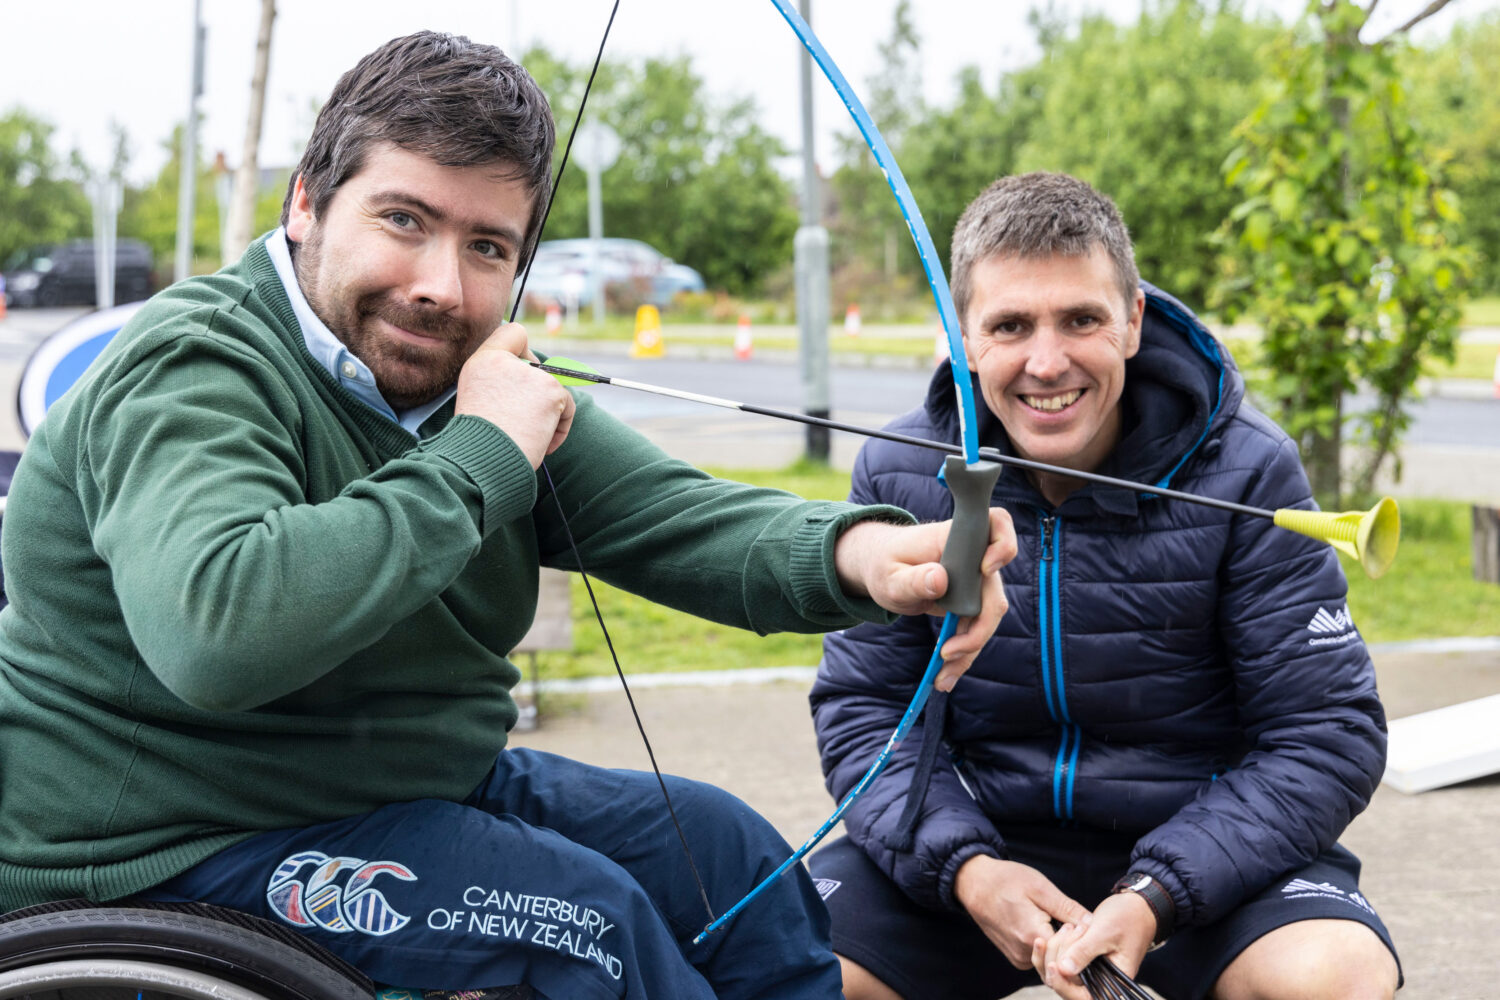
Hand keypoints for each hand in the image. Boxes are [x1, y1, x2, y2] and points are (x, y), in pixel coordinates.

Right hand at [455, 323, 575, 467]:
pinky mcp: (551, 389)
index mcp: (482, 361)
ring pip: (554, 389)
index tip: (524, 372)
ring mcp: (530, 373)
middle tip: (521, 420)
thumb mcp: (479, 401)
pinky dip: (560, 428)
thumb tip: (534, 376)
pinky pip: (568, 406)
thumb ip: (501, 382)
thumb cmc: (480, 443)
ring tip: (527, 436)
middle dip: (537, 394)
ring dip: (547, 415)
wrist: (482, 463)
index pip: (512, 332)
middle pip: (538, 368)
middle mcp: (504, 360)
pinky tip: (541, 442)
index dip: (524, 352)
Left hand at [833, 508, 1014, 689]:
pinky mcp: (971, 603)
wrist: (882, 572)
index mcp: (957, 538)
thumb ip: (912, 579)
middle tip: (947, 653)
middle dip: (978, 630)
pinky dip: (962, 654)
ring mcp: (976, 582)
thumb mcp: (889, 576)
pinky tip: (945, 675)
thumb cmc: (884, 564)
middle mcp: (974, 559)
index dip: (1002, 546)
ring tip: (941, 678)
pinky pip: (974, 630)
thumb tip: (940, 580)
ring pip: (987, 620)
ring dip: (968, 651)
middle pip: (994, 594)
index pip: (997, 525)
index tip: (986, 569)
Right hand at [953, 856, 1091, 969]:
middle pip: (1061, 958)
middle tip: (1075, 921)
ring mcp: (1018, 958)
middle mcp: (1024, 953)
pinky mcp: (1015, 957)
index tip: (1082, 921)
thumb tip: (1092, 922)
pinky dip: (1050, 947)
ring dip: (1061, 945)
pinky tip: (1051, 929)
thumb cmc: (1005, 880)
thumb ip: (1067, 908)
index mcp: (1031, 935)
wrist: (974, 884)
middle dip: (1073, 942)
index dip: (1080, 936)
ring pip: (1051, 960)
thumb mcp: (1040, 887)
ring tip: (1063, 923)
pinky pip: (1040, 958)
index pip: (1069, 949)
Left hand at [1034, 891, 1155, 999]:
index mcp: (1112, 984)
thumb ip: (1085, 952)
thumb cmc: (1127, 920)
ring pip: (1059, 973)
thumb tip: (1064, 970)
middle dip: (1058, 958)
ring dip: (1055, 950)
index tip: (1053, 966)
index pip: (1083, 997)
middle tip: (1070, 930)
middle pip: (1066, 985)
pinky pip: (1059, 962)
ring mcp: (1088, 973)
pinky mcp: (1080, 961)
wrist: (1134, 908)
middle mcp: (1099, 983)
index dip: (1064, 986)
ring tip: (1069, 927)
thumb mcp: (1105, 933)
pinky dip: (1052, 950)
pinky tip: (1046, 938)